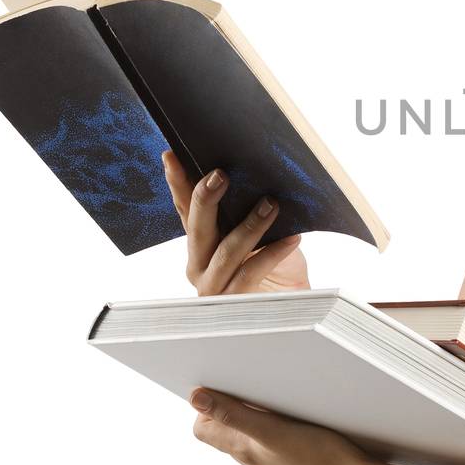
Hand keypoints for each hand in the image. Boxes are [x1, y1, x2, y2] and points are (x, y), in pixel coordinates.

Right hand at [161, 149, 310, 295]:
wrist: (292, 308)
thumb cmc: (277, 269)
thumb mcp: (263, 234)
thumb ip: (251, 212)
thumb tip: (261, 176)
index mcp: (201, 243)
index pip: (185, 209)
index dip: (178, 183)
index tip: (172, 156)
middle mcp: (199, 264)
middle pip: (197, 228)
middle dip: (206, 199)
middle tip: (220, 175)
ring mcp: (212, 286)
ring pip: (227, 252)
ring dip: (250, 225)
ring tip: (271, 204)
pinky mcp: (232, 303)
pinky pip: (251, 274)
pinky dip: (273, 253)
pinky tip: (291, 238)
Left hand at [189, 386, 383, 464]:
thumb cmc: (317, 459)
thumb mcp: (272, 430)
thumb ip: (234, 414)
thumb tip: (196, 399)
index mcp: (243, 450)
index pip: (203, 430)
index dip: (206, 407)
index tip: (221, 385)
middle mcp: (254, 462)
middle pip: (227, 434)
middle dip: (231, 408)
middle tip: (249, 386)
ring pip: (254, 441)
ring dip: (257, 419)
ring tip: (277, 400)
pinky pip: (278, 448)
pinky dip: (279, 432)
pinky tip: (300, 423)